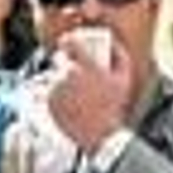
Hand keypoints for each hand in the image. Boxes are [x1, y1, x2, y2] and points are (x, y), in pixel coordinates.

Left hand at [46, 33, 132, 151]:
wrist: (100, 134)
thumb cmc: (114, 105)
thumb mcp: (124, 78)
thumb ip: (120, 54)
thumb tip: (112, 39)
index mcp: (85, 66)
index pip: (69, 42)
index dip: (68, 40)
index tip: (68, 42)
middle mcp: (67, 74)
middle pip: (58, 58)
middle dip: (63, 60)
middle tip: (70, 66)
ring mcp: (56, 88)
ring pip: (52, 74)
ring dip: (59, 76)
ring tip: (71, 87)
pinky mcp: (48, 100)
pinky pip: (47, 89)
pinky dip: (54, 91)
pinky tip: (66, 98)